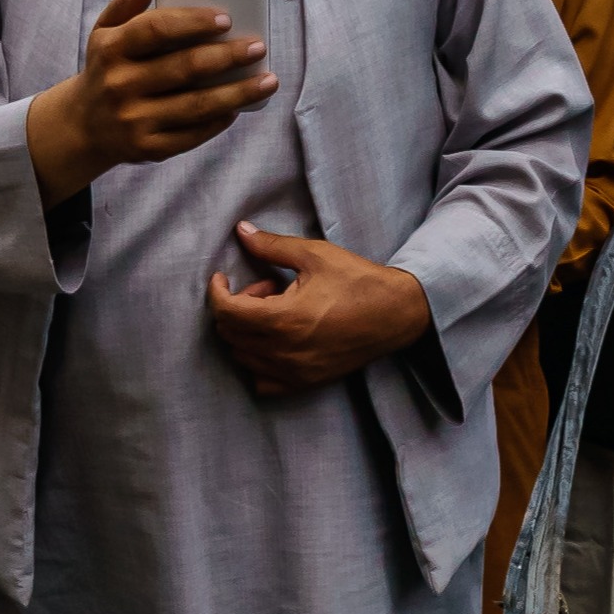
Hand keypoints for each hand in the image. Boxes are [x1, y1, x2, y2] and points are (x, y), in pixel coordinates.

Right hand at [25, 0, 273, 201]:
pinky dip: (219, 121)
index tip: (226, 19)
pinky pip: (192, 134)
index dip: (193, 22)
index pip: (156, 30)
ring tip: (267, 80)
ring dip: (238, 92)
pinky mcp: (148, 148)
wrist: (83, 127)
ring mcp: (134, 120)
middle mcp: (120, 85)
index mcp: (111, 50)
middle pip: (184, 68)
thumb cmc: (105, 71)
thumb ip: (125, 5)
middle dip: (227, 56)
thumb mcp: (104, 33)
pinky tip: (239, 107)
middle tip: (257, 46)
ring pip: (196, 105)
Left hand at [205, 224, 432, 396]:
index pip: (226, 312)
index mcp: (283, 319)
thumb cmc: (357, 281)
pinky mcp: (305, 382)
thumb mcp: (314, 255)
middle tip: (265, 287)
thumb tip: (242, 231)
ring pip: (242, 357)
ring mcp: (294, 372)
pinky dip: (257, 362)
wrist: (396, 314)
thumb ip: (271, 246)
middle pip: (230, 334)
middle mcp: (284, 352)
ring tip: (274, 311)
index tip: (221, 278)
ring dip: (246, 332)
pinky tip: (273, 341)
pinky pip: (262, 382)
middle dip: (236, 306)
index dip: (216, 292)